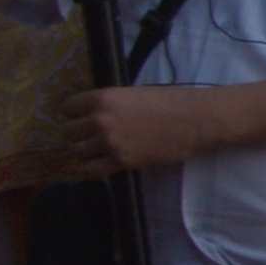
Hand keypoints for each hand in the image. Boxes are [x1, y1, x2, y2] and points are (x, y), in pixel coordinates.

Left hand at [40, 80, 229, 176]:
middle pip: (69, 131)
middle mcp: (100, 120)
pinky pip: (90, 170)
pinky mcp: (121, 161)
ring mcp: (109, 142)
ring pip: (77, 151)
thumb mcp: (136, 94)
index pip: (68, 108)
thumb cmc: (173, 101)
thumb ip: (112, 103)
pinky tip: (103, 164)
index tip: (84, 117)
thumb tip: (97, 113)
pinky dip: (93, 168)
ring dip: (86, 151)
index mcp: (104, 98)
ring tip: (100, 150)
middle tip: (93, 135)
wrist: (198, 120)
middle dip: (79, 133)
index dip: (75, 113)